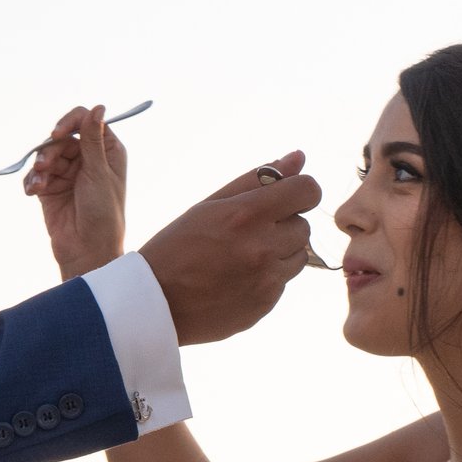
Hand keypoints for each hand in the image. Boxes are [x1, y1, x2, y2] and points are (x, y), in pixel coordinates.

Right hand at [23, 105, 126, 280]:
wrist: (88, 252)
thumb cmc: (103, 214)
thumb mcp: (98, 173)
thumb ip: (93, 140)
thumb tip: (98, 107)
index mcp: (107, 151)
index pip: (85, 121)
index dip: (69, 123)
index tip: (56, 133)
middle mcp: (88, 159)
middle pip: (61, 138)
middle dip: (50, 150)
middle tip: (45, 165)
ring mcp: (68, 174)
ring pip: (46, 155)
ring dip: (40, 166)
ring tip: (40, 183)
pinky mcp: (51, 189)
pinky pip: (36, 175)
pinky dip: (33, 181)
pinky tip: (32, 191)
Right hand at [138, 152, 321, 343]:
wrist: (154, 304)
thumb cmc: (178, 246)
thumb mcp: (210, 205)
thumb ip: (257, 179)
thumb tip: (299, 157)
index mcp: (246, 215)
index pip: (307, 190)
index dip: (301, 191)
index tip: (287, 197)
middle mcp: (262, 247)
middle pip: (304, 225)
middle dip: (283, 224)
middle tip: (247, 232)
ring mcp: (267, 280)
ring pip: (300, 255)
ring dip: (280, 251)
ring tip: (242, 256)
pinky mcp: (266, 304)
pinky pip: (284, 282)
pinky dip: (268, 277)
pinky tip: (236, 278)